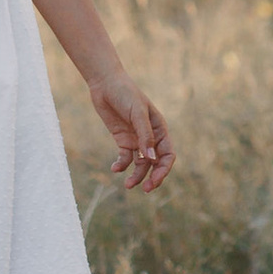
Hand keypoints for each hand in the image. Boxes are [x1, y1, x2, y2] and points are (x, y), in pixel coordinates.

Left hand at [90, 67, 173, 194]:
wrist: (105, 84)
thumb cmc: (126, 94)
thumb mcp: (137, 113)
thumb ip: (145, 136)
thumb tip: (151, 159)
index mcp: (159, 129)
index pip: (167, 155)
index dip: (163, 170)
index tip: (154, 181)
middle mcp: (150, 137)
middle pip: (156, 163)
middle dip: (152, 177)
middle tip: (145, 189)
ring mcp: (136, 139)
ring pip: (141, 164)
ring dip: (137, 175)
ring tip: (128, 185)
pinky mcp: (123, 140)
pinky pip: (125, 158)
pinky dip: (121, 165)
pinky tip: (114, 168)